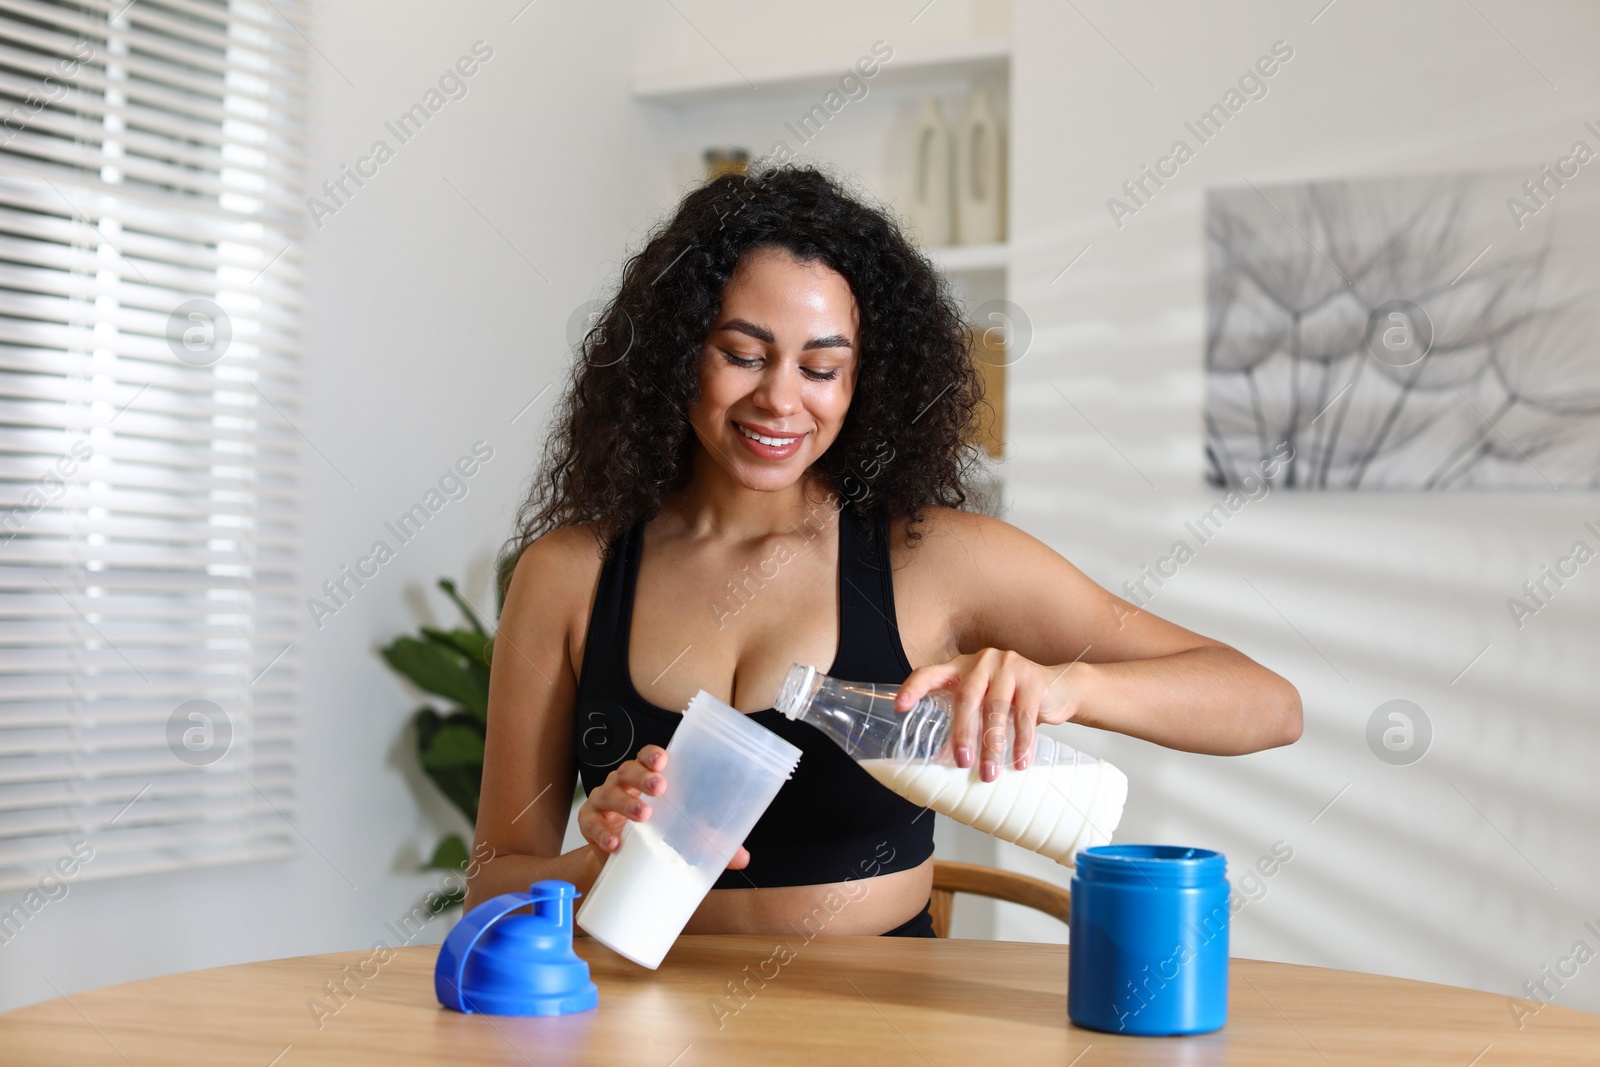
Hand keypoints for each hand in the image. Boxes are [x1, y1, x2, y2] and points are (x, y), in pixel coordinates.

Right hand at [576, 745, 751, 868]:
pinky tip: (614, 843)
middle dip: (642, 777)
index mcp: (647, 777)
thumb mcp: (686, 833)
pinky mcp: (590, 823)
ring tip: (643, 815)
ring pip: (608, 792)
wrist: (624, 861)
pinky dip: (600, 832)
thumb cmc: (658, 833)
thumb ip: (711, 841)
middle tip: (659, 788)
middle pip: (628, 771)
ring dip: (624, 801)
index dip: (652, 755)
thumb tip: (742, 859)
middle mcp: (623, 783)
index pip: (647, 756)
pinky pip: (590, 822)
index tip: (663, 761)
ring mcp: (604, 801)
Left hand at [894, 648, 1087, 782]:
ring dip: (992, 745)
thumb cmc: (1013, 700)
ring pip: (995, 710)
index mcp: (963, 667)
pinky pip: (1024, 715)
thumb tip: (942, 758)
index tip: (900, 707)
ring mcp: (1009, 667)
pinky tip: (1019, 762)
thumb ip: (966, 720)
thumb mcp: (985, 704)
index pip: (930, 673)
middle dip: (962, 734)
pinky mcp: (1032, 679)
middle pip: (966, 698)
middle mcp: (983, 662)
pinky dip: (1021, 743)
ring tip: (990, 772)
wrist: (1059, 688)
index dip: (914, 688)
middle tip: (962, 762)